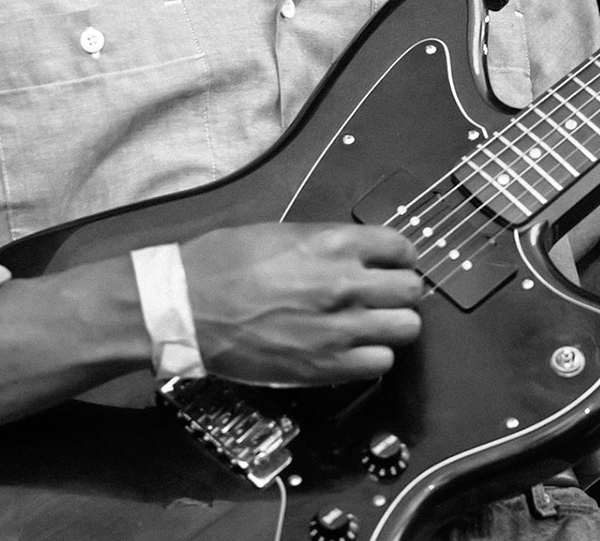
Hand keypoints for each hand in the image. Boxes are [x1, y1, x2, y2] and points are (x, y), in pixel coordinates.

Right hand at [178, 223, 422, 385]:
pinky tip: (353, 351)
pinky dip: (373, 357)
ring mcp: (340, 328)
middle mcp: (346, 284)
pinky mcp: (326, 366)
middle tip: (383, 297)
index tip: (392, 265)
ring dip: (392, 326)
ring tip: (372, 326)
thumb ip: (326, 244)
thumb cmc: (221, 265)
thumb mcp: (280, 233)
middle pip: (412, 289)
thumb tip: (354, 254)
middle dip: (400, 292)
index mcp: (333, 244)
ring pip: (407, 329)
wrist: (186, 307)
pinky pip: (381, 363)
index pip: (402, 247)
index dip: (399, 257)